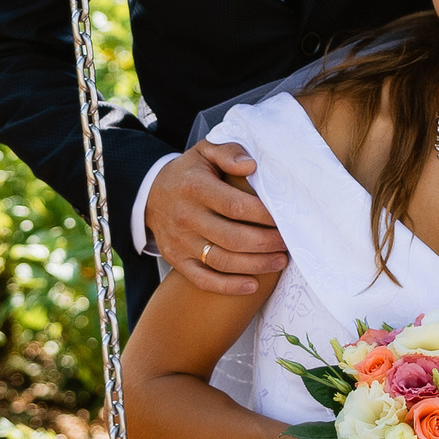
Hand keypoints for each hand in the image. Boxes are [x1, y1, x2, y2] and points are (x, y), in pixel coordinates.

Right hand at [148, 141, 289, 296]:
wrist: (150, 194)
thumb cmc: (189, 173)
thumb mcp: (205, 152)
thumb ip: (228, 152)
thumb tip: (250, 166)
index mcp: (194, 188)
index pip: (236, 206)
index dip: (263, 216)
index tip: (284, 218)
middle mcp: (185, 216)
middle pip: (233, 238)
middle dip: (266, 243)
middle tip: (288, 242)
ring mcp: (180, 241)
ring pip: (222, 261)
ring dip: (255, 265)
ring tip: (280, 261)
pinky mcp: (176, 260)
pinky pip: (203, 280)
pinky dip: (229, 286)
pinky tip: (252, 285)